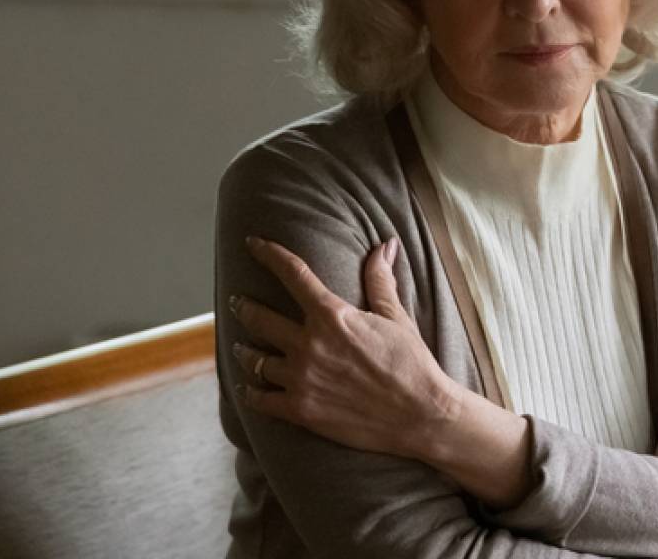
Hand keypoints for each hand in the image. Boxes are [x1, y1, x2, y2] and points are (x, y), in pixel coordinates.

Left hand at [228, 236, 455, 460]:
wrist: (420, 414)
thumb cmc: (412, 364)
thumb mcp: (397, 318)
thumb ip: (380, 280)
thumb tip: (385, 245)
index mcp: (333, 316)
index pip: (293, 274)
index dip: (269, 255)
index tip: (253, 244)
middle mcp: (310, 344)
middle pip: (259, 318)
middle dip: (244, 306)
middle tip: (237, 303)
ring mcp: (301, 378)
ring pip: (254, 359)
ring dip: (245, 351)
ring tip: (242, 348)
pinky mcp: (300, 410)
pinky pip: (259, 398)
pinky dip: (251, 391)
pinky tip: (250, 387)